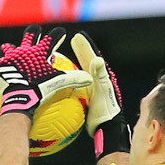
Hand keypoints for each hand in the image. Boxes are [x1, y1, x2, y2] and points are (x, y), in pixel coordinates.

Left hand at [0, 29, 92, 118]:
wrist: (19, 97)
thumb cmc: (40, 89)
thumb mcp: (59, 83)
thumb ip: (75, 79)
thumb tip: (90, 79)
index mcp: (39, 51)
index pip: (52, 38)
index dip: (57, 35)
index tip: (61, 33)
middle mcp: (24, 50)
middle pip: (30, 34)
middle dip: (33, 32)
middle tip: (35, 31)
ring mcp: (10, 58)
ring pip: (8, 48)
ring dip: (8, 49)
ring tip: (7, 50)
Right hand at [68, 32, 126, 154]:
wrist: (106, 128)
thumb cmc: (106, 110)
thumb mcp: (102, 90)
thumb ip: (99, 75)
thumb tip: (97, 58)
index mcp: (99, 76)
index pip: (90, 57)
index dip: (84, 46)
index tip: (77, 36)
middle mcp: (95, 81)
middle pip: (86, 62)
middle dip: (80, 50)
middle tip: (73, 39)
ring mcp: (90, 90)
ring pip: (79, 74)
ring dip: (72, 65)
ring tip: (64, 58)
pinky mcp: (84, 99)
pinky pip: (74, 88)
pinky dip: (68, 83)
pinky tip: (59, 84)